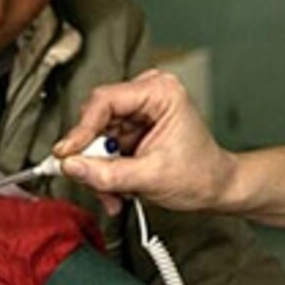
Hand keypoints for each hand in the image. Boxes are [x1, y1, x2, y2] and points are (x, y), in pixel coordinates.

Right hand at [54, 70, 236, 215]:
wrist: (216, 188)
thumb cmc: (200, 174)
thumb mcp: (151, 177)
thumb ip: (107, 173)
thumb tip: (72, 166)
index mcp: (161, 92)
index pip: (105, 100)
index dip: (82, 129)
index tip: (67, 153)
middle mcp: (148, 94)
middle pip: (97, 119)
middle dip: (94, 156)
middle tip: (93, 180)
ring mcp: (139, 111)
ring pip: (97, 137)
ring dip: (100, 169)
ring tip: (114, 192)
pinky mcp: (132, 128)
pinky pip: (104, 147)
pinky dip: (106, 170)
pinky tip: (118, 187)